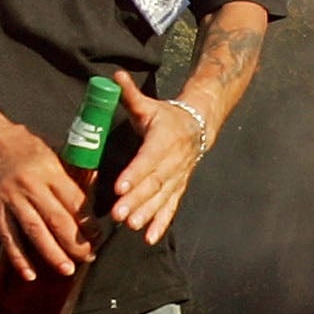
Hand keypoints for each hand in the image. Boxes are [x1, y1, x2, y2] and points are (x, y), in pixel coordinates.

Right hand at [0, 111, 90, 279]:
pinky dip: (18, 258)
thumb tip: (89, 204)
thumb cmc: (21, 145)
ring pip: (34, 232)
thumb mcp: (51, 153)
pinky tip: (29, 274)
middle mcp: (30, 186)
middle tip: (88, 257)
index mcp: (49, 170)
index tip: (98, 236)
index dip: (88, 222)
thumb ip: (67, 178)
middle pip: (57, 220)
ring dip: (52, 253)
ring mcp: (11, 199)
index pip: (74, 201)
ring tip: (67, 269)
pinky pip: (8, 237)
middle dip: (75, 243)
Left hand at [108, 70, 204, 243]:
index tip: (120, 187)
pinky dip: (161, 223)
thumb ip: (129, 94)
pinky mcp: (179, 187)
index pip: (149, 158)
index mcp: (165, 139)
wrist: (199, 126)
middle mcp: (174, 161)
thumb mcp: (148, 104)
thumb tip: (114, 76)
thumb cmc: (166, 116)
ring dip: (148, 214)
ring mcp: (178, 177)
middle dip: (137, 200)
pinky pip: (171, 207)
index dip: (136, 173)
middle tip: (119, 214)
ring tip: (131, 226)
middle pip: (155, 183)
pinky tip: (150, 238)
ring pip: (163, 198)